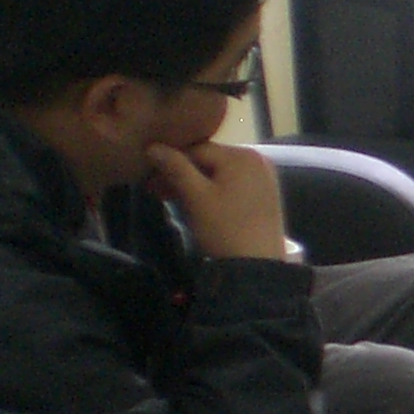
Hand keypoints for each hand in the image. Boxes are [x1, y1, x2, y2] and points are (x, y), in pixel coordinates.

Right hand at [146, 141, 286, 261]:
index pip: (197, 150)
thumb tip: (153, 147)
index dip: (170, 162)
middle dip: (181, 174)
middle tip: (155, 189)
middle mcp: (257, 160)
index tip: (149, 177)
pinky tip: (194, 202)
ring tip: (169, 196)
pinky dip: (211, 191)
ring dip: (193, 184)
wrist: (256, 267)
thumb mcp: (196, 198)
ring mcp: (263, 178)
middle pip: (209, 161)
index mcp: (242, 155)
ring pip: (218, 174)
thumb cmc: (225, 229)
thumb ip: (176, 169)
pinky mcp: (264, 195)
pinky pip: (231, 185)